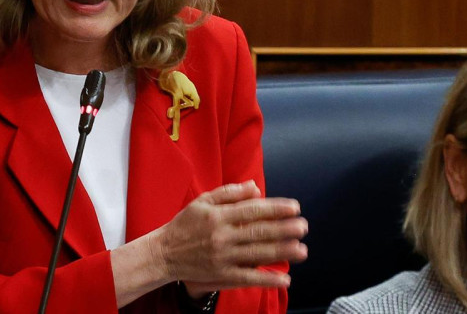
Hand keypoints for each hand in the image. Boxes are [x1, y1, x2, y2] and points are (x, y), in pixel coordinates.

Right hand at [154, 181, 307, 291]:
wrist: (163, 254)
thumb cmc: (184, 224)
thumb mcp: (202, 202)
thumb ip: (229, 193)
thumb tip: (255, 188)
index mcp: (219, 215)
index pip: (253, 210)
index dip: (275, 208)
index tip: (295, 208)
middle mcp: (222, 235)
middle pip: (258, 232)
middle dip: (284, 229)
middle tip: (304, 227)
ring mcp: (222, 257)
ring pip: (256, 254)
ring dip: (281, 252)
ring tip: (301, 250)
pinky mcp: (220, 274)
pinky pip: (247, 278)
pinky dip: (266, 279)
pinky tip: (284, 279)